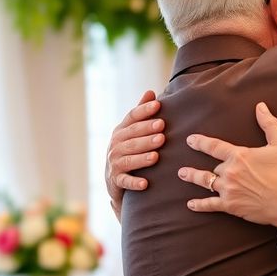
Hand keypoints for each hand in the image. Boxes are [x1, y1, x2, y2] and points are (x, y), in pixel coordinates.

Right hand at [106, 91, 165, 220]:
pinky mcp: (116, 181)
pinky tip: (145, 183)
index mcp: (121, 131)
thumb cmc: (129, 150)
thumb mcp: (132, 132)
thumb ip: (141, 114)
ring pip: (128, 158)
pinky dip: (134, 182)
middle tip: (162, 128)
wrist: (114, 180)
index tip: (158, 105)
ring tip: (156, 156)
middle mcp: (115, 145)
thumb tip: (151, 92)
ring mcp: (114, 163)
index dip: (144, 111)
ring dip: (142, 157)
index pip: (131, 117)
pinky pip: (125, 181)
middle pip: (131, 137)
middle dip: (146, 132)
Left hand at [179, 102, 276, 229]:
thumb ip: (269, 123)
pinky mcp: (231, 206)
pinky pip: (211, 204)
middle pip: (212, 167)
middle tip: (184, 167)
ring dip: (192, 178)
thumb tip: (260, 106)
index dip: (200, 142)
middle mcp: (230, 172)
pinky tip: (191, 204)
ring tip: (182, 174)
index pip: (214, 146)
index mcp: (239, 155)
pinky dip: (200, 205)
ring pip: (205, 182)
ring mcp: (229, 189)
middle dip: (200, 166)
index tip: (190, 140)